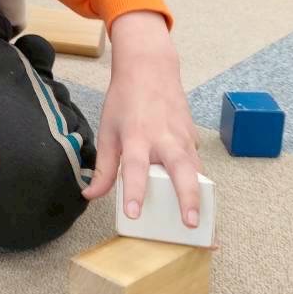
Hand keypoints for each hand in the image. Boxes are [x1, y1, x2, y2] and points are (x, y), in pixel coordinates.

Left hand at [82, 11, 201, 226]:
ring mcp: (183, 137)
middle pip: (180, 170)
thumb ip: (104, 167)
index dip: (134, 191)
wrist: (150, 68)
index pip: (135, 168)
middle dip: (187, 197)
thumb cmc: (126, 100)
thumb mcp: (107, 131)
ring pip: (196, 170)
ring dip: (200, 196)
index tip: (134, 214)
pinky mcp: (193, 138)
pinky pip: (197, 164)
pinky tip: (197, 201)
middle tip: (190, 223)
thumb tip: (91, 195)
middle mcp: (164, 138)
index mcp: (137, 136)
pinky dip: (199, 183)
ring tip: (201, 224)